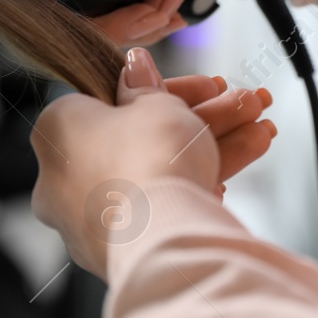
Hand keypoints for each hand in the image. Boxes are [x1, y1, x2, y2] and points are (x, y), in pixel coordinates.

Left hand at [31, 48, 275, 278]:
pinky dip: (193, 190)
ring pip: (155, 174)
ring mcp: (89, 219)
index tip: (205, 88)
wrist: (163, 238)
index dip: (168, 90)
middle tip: (244, 108)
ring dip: (212, 150)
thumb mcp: (155, 105)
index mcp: (57, 132)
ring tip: (260, 133)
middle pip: (141, 138)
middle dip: (203, 121)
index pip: (114, 99)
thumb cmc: (147, 161)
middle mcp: (62, 179)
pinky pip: (156, 211)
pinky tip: (230, 178)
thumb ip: (146, 86)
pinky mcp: (116, 251)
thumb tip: (134, 66)